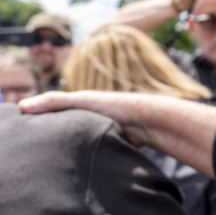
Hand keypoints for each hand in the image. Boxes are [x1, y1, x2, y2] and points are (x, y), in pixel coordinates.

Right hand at [19, 91, 153, 146]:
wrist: (145, 123)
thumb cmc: (115, 106)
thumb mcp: (81, 100)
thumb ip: (54, 102)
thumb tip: (22, 106)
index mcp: (80, 106)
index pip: (52, 114)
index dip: (37, 121)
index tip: (22, 129)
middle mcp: (88, 119)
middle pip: (63, 129)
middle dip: (51, 137)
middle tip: (33, 148)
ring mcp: (97, 133)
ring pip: (75, 143)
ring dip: (67, 148)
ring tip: (51, 157)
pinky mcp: (106, 146)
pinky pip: (88, 153)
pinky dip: (80, 156)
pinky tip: (72, 162)